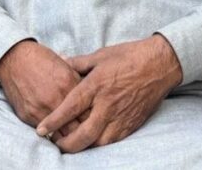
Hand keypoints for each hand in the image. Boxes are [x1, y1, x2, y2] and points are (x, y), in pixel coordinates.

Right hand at [0, 39, 86, 139]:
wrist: (14, 59)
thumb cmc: (41, 60)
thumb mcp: (65, 66)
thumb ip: (79, 83)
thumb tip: (92, 98)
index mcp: (68, 84)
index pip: (88, 113)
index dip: (94, 120)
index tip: (96, 123)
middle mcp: (55, 99)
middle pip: (76, 128)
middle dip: (83, 133)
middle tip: (87, 135)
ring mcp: (41, 109)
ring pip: (61, 135)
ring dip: (67, 137)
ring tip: (72, 138)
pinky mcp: (28, 115)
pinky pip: (44, 132)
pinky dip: (52, 133)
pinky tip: (56, 132)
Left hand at [34, 34, 182, 152]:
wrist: (160, 64)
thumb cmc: (129, 56)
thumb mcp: (100, 55)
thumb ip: (77, 62)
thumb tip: (59, 59)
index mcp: (96, 85)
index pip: (70, 108)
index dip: (53, 121)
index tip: (41, 131)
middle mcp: (107, 104)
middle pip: (83, 134)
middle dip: (66, 144)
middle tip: (55, 143)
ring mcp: (121, 116)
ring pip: (99, 142)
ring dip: (82, 147)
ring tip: (71, 144)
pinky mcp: (132, 123)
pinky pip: (113, 141)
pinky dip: (100, 144)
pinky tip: (92, 141)